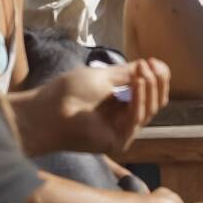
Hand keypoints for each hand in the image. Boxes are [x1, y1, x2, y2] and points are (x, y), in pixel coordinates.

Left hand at [19, 58, 170, 155]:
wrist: (45, 113)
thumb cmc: (67, 94)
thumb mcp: (103, 77)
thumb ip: (129, 73)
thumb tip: (156, 64)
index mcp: (120, 104)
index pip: (149, 93)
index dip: (156, 77)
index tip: (153, 61)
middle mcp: (124, 119)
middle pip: (154, 102)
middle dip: (156, 81)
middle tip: (150, 64)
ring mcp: (122, 132)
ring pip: (149, 110)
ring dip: (149, 87)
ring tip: (143, 70)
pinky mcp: (118, 141)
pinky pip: (137, 118)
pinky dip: (140, 97)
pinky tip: (138, 82)